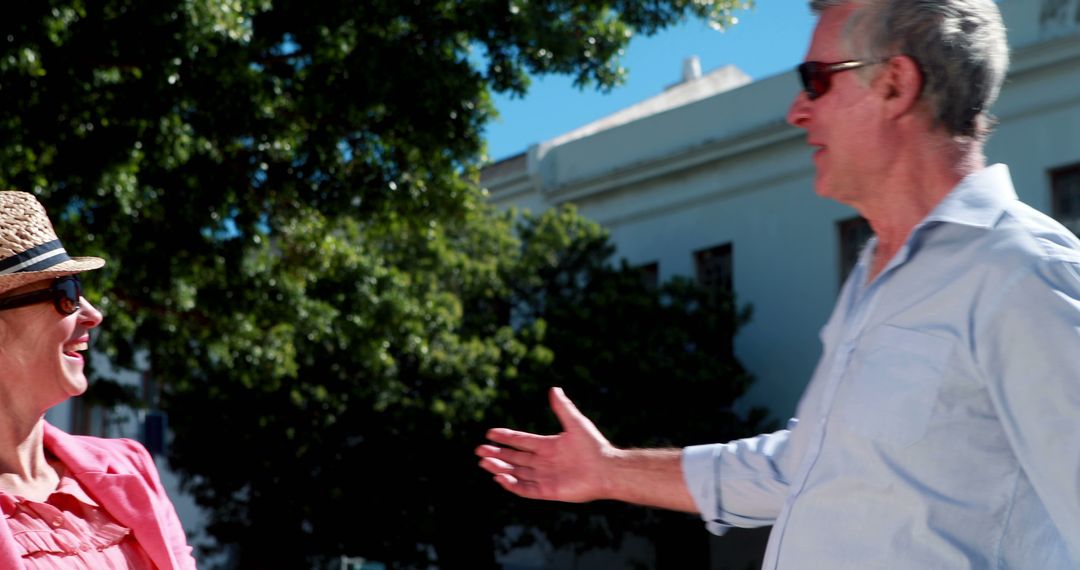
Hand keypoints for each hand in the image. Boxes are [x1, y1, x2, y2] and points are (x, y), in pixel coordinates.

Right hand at [476, 387, 615, 502]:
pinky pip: (526, 489)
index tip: (489, 433)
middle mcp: (544, 461)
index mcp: (548, 445)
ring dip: (500, 468)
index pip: (521, 441)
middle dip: (496, 454)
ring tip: (484, 463)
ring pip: (516, 473)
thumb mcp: (575, 423)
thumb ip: (563, 407)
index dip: (505, 437)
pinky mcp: (548, 491)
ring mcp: (545, 477)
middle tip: (479, 451)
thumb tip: (554, 388)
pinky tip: (500, 478)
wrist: (607, 469)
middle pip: (514, 458)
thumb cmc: (594, 446)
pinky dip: (512, 485)